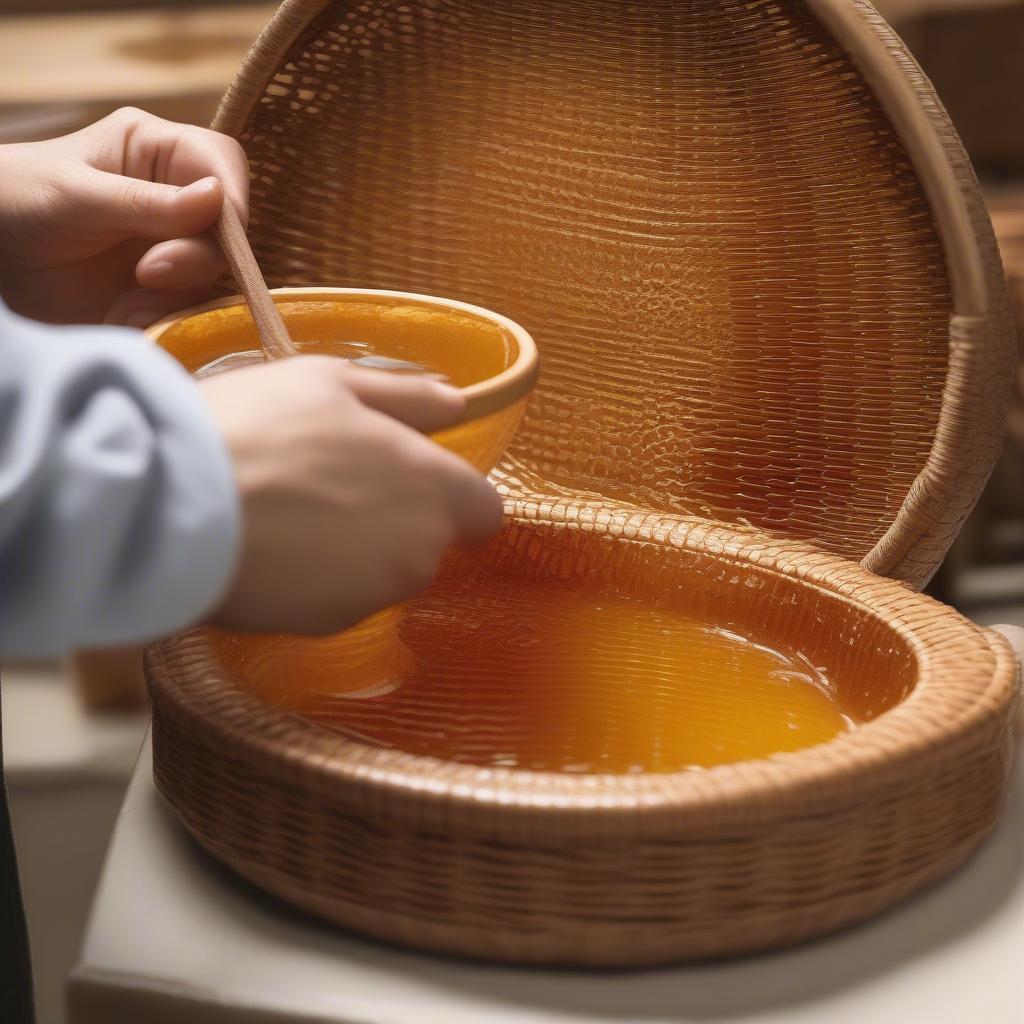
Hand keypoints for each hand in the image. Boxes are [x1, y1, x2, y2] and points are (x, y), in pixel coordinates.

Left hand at [0, 107, 247, 326]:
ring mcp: (172, 245)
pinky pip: (192, 305)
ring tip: (134, 291)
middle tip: (150, 272)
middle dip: (200, 252)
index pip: (221, 162)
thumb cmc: (17, 203)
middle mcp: (173, 197)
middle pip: (229, 224)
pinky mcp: (164, 291)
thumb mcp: (77, 196)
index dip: (232, 194)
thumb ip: (147, 202)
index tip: (223, 229)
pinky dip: (169, 314)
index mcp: (154, 151)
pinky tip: (128, 312)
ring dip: (183, 287)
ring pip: (216, 269)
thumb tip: (218, 197)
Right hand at [199, 357, 503, 633]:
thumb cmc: (258, 428)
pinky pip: (338, 599)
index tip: (417, 484)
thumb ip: (406, 396)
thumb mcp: (331, 382)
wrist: (174, 505)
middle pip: (430, 542)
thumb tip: (457, 405)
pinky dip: (316, 580)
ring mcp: (376, 594)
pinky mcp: (328, 625)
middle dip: (396, 520)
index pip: (485, 511)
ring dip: (356, 552)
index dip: (457, 497)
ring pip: (384, 573)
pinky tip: (272, 551)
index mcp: (433, 486)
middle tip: (331, 486)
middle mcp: (420, 548)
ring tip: (291, 514)